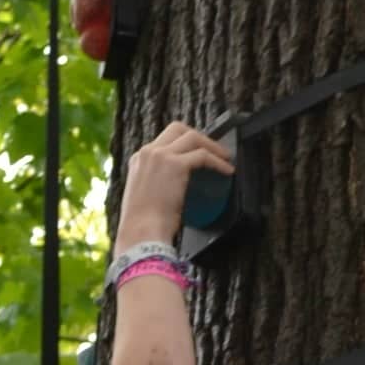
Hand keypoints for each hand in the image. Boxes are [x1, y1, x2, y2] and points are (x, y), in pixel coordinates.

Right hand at [114, 121, 234, 247]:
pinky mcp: (176, 165)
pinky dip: (218, 162)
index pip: (162, 141)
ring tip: (224, 158)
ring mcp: (161, 156)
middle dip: (197, 136)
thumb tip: (170, 191)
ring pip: (192, 137)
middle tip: (211, 150)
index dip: (181, 144)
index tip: (194, 153)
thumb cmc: (141, 228)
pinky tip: (226, 170)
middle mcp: (148, 153)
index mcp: (138, 161)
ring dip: (211, 145)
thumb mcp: (142, 200)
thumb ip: (153, 187)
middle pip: (177, 129)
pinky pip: (203, 156)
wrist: (141, 236)